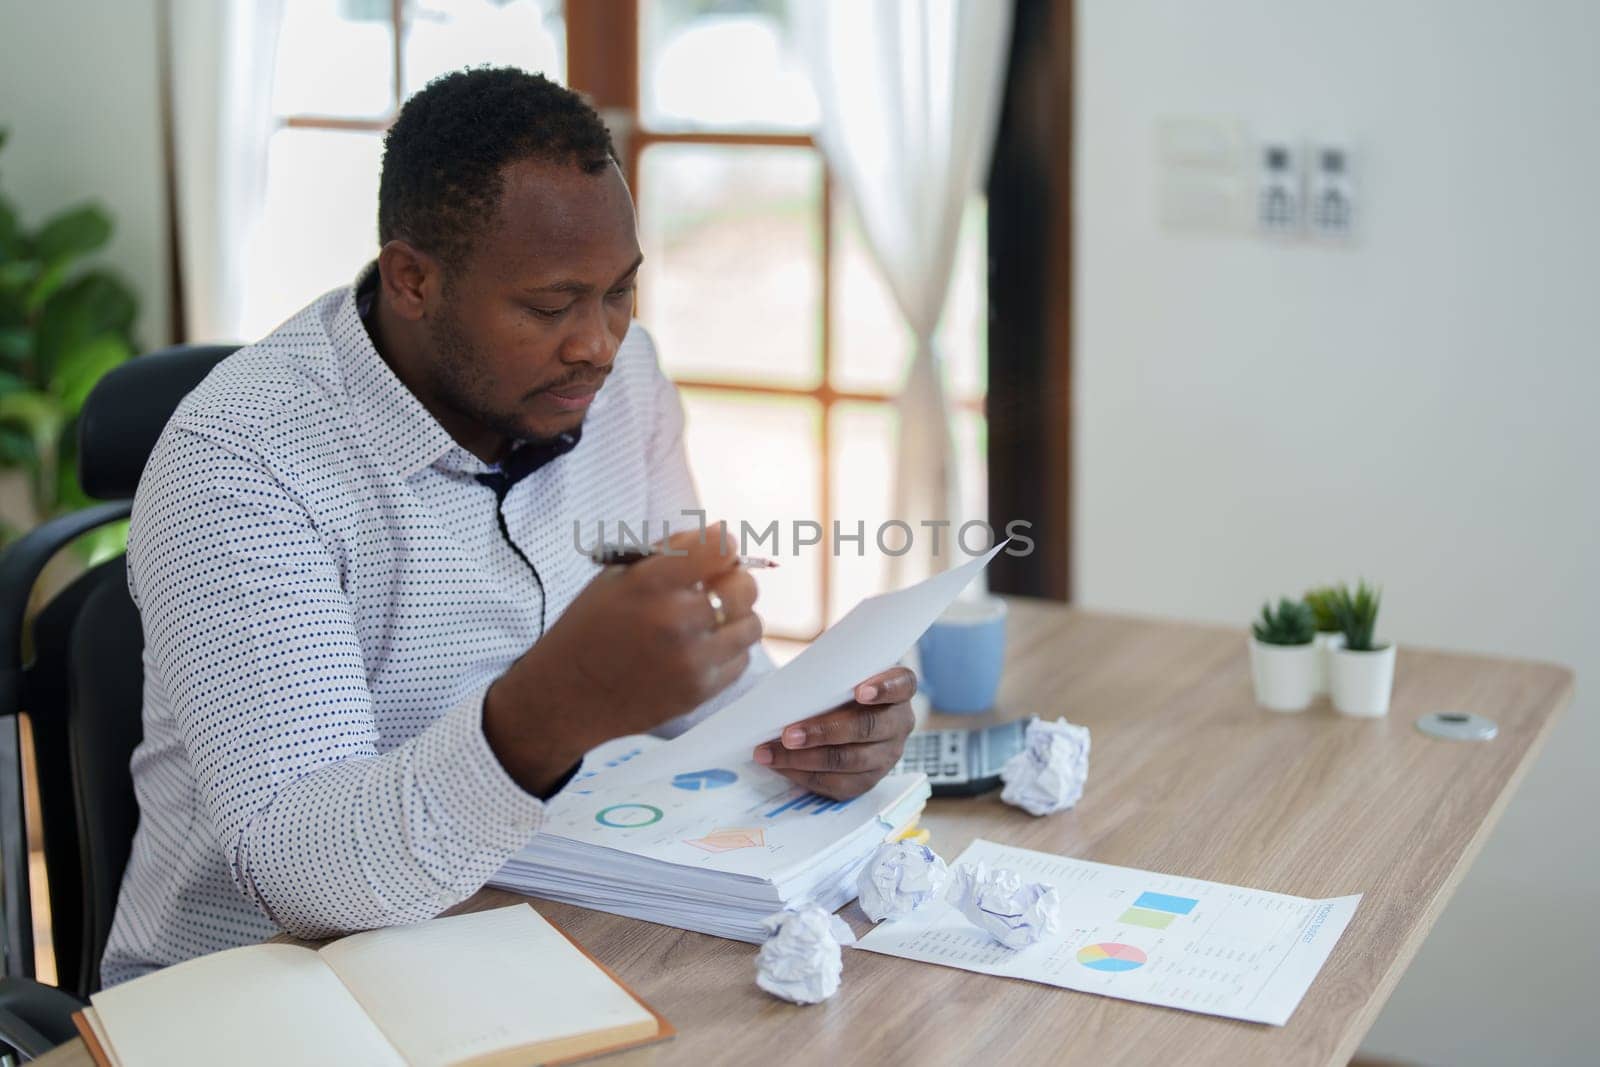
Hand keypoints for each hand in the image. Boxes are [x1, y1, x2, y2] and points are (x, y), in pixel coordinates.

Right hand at [485, 522, 761, 793]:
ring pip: (751, 625)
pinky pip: (742, 659)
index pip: (719, 548)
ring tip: (713, 620)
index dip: (723, 544)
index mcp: (651, 583)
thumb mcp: (616, 577)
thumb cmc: (590, 628)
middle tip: (719, 586)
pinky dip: (729, 650)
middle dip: (735, 580)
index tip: (719, 550)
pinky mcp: (700, 691)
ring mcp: (692, 659)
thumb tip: (721, 541)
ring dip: (737, 617)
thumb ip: (668, 555)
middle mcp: (675, 619)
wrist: (567, 695)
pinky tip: (704, 648)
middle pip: (745, 587)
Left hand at [751, 666, 916, 799]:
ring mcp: (888, 755)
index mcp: (899, 689)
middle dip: (824, 732)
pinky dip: (805, 776)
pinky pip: (839, 784)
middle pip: (867, 728)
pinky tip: (781, 766)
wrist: (842, 714)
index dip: (883, 688)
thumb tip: (786, 689)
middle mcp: (899, 723)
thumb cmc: (839, 686)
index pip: (901, 684)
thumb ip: (828, 675)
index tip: (859, 692)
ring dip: (806, 758)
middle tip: (788, 734)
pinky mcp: (870, 779)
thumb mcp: (839, 673)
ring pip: (850, 761)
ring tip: (772, 753)